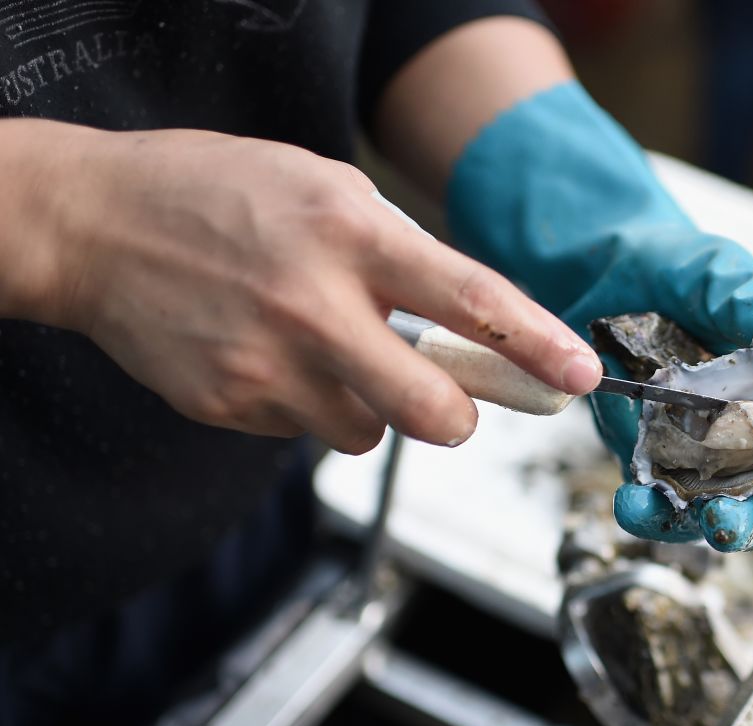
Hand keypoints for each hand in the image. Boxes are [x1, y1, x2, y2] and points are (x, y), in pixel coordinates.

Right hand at [12, 123, 600, 452]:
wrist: (95, 224)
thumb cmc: (220, 193)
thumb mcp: (326, 187)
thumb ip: (401, 253)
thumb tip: (468, 324)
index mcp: (351, 232)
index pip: (469, 301)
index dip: (536, 346)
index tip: (579, 376)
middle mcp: (314, 303)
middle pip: (431, 409)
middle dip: (458, 418)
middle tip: (453, 404)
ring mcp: (267, 363)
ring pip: (366, 431)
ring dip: (368, 406)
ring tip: (320, 350)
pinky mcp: (229, 405)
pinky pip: (303, 432)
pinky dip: (307, 405)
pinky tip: (271, 355)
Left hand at [562, 228, 752, 551]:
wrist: (604, 267)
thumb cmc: (680, 267)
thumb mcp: (724, 276)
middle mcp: (752, 430)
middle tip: (726, 524)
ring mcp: (701, 449)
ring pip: (714, 508)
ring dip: (696, 525)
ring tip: (667, 517)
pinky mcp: (652, 457)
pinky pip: (657, 498)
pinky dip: (646, 509)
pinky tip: (630, 502)